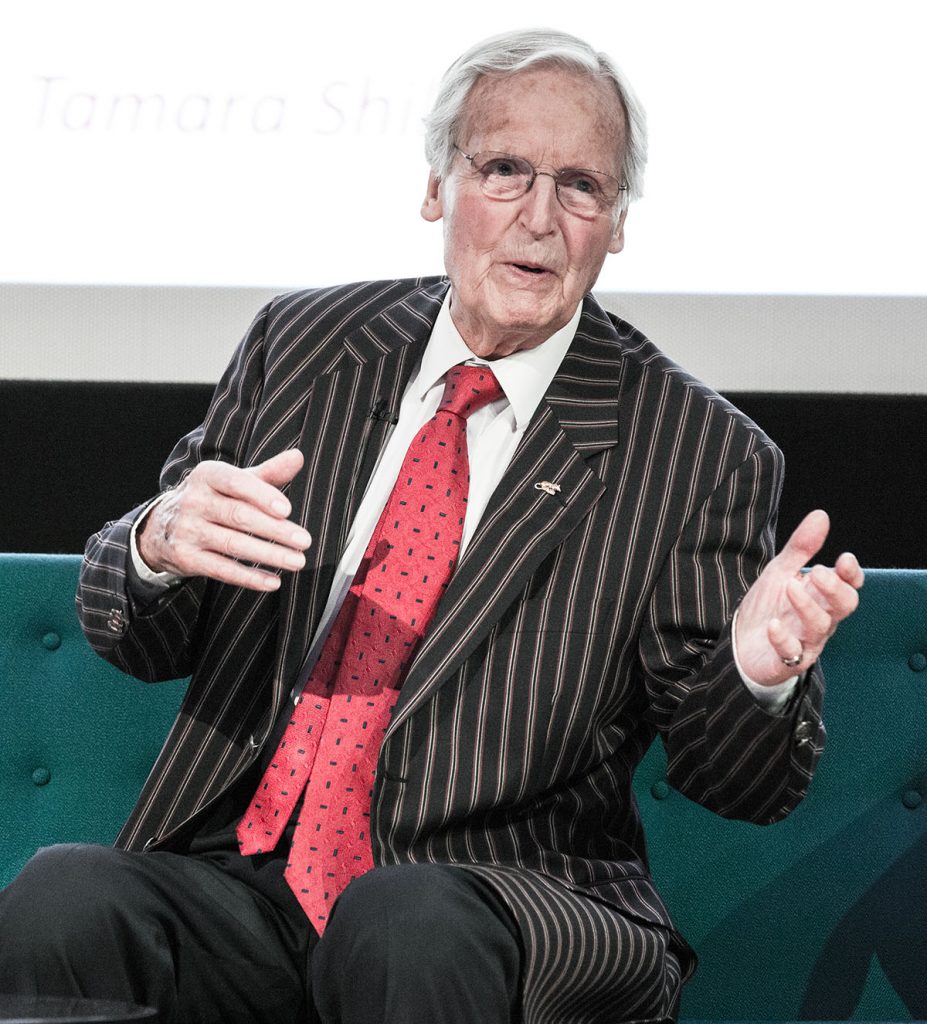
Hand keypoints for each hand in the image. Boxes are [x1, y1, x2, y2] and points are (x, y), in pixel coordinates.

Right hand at [137, 449, 310, 591]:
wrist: (160, 526)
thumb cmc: (211, 499)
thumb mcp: (233, 481)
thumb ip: (267, 472)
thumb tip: (298, 457)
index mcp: (207, 476)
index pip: (235, 482)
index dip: (261, 495)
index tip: (287, 510)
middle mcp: (193, 501)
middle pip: (238, 516)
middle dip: (275, 530)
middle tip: (304, 541)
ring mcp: (187, 531)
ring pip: (233, 545)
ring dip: (269, 554)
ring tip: (297, 561)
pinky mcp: (186, 558)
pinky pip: (222, 570)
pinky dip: (250, 577)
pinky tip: (273, 581)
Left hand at [735, 509, 863, 684]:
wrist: (741, 644)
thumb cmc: (767, 607)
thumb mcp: (780, 572)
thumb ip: (801, 548)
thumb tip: (821, 515)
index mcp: (822, 597)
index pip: (849, 586)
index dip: (851, 574)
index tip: (844, 559)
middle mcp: (820, 619)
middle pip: (843, 606)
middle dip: (834, 589)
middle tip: (818, 573)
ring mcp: (806, 641)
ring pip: (820, 627)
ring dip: (807, 607)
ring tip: (789, 587)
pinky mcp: (787, 661)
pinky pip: (792, 654)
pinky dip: (783, 639)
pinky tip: (773, 626)